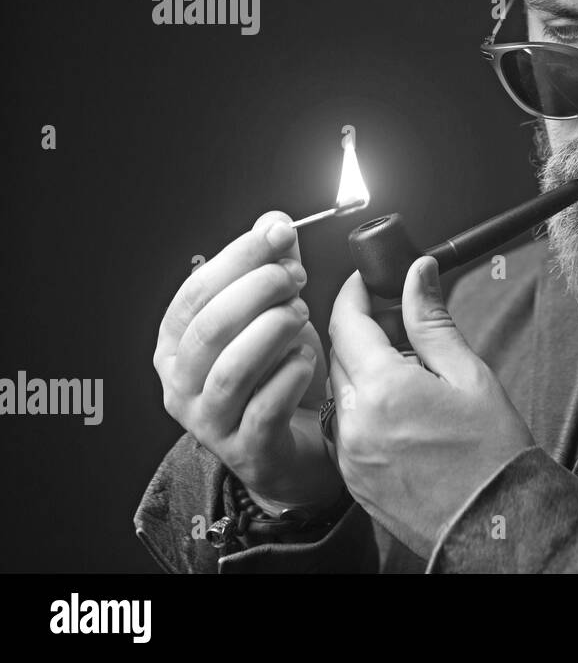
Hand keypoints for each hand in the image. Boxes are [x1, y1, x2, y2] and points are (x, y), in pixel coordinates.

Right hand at [154, 211, 344, 514]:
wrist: (300, 445)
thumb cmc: (280, 376)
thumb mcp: (274, 314)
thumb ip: (270, 268)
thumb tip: (272, 222)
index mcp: (177, 344)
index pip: (195, 292)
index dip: (238, 257)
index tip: (277, 234)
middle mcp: (181, 384)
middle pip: (210, 327)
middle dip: (258, 290)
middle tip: (296, 277)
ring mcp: (209, 421)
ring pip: (231, 369)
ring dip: (273, 331)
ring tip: (301, 315)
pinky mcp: (246, 449)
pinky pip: (264, 408)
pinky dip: (290, 375)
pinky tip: (307, 357)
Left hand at [326, 256, 534, 558]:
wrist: (496, 524)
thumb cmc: (493, 452)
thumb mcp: (469, 374)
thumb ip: (432, 320)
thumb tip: (417, 272)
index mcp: (384, 388)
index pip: (346, 322)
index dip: (353, 293)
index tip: (366, 280)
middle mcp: (355, 422)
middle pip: (339, 356)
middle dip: (362, 332)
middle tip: (400, 324)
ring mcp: (349, 455)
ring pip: (342, 392)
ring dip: (363, 372)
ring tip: (410, 375)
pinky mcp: (352, 479)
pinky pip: (346, 428)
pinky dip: (365, 409)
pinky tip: (403, 413)